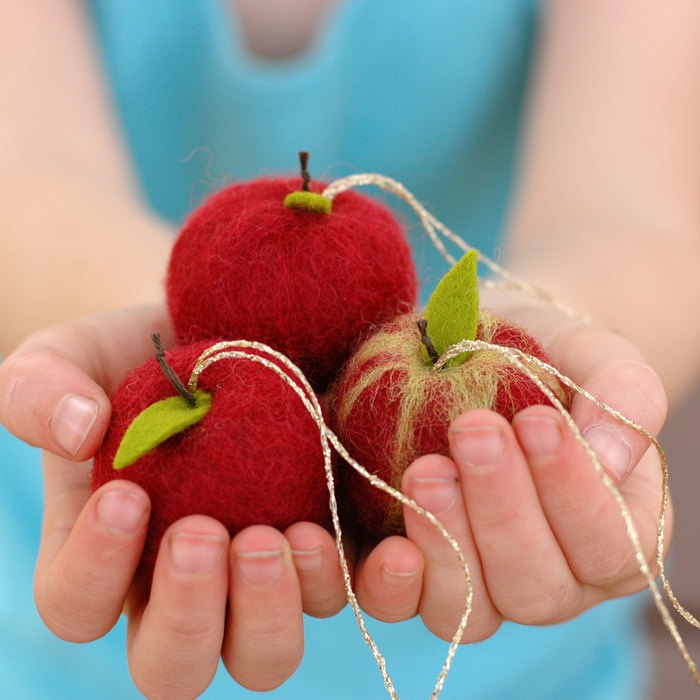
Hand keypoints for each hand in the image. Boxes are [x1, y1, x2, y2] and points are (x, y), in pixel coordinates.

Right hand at [0, 306, 346, 697]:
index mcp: (108, 552)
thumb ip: (40, 388)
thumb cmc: (139, 353)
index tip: (128, 496)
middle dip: (189, 616)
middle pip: (173, 665)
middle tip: (206, 534)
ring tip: (290, 535)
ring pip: (264, 656)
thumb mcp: (74, 353)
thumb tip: (76, 430)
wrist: (225, 328)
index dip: (94, 569)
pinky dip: (372, 587)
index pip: (77, 603)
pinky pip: (353, 599)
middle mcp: (185, 584)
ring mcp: (261, 574)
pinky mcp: (328, 547)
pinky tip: (391, 549)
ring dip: (274, 612)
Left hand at [350, 306, 668, 642]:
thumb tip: (611, 456)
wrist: (480, 355)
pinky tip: (382, 548)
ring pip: (467, 610)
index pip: (608, 545)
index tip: (536, 420)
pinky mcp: (414, 573)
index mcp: (613, 536)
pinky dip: (386, 584)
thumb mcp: (596, 357)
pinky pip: (396, 604)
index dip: (573, 492)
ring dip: (444, 543)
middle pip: (534, 589)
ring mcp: (478, 583)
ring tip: (425, 471)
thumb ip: (623, 396)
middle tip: (473, 431)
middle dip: (501, 509)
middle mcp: (550, 577)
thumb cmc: (548, 362)